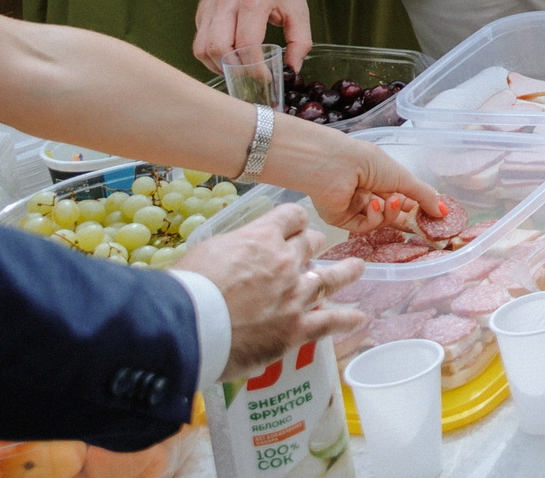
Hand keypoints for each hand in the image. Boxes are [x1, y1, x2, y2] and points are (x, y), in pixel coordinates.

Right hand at [174, 204, 365, 373]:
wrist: (186, 325)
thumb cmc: (185, 288)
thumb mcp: (206, 253)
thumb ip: (230, 251)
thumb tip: (231, 258)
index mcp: (262, 238)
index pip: (292, 216)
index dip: (294, 221)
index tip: (295, 226)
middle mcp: (286, 262)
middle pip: (312, 244)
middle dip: (312, 246)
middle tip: (312, 253)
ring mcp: (295, 295)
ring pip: (332, 277)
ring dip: (347, 271)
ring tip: (357, 268)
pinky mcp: (296, 329)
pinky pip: (330, 322)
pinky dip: (346, 320)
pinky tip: (359, 319)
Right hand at [193, 0, 312, 71]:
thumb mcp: (297, 6)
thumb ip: (300, 39)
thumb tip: (293, 68)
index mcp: (253, 1)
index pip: (246, 44)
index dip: (254, 67)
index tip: (265, 78)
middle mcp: (226, 3)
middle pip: (218, 48)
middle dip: (233, 68)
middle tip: (248, 75)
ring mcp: (210, 6)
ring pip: (202, 47)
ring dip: (217, 65)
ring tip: (236, 69)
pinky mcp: (201, 9)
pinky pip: (199, 39)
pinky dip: (210, 54)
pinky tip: (227, 56)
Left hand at [265, 120, 443, 232]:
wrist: (335, 165)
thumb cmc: (369, 162)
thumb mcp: (403, 177)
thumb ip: (424, 196)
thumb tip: (444, 211)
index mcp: (381, 179)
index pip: (403, 199)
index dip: (416, 207)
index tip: (431, 215)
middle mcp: (368, 194)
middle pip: (392, 214)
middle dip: (404, 215)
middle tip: (418, 218)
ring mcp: (355, 208)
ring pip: (381, 222)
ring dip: (389, 213)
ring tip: (390, 201)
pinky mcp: (342, 220)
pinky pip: (364, 227)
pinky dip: (372, 218)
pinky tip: (372, 205)